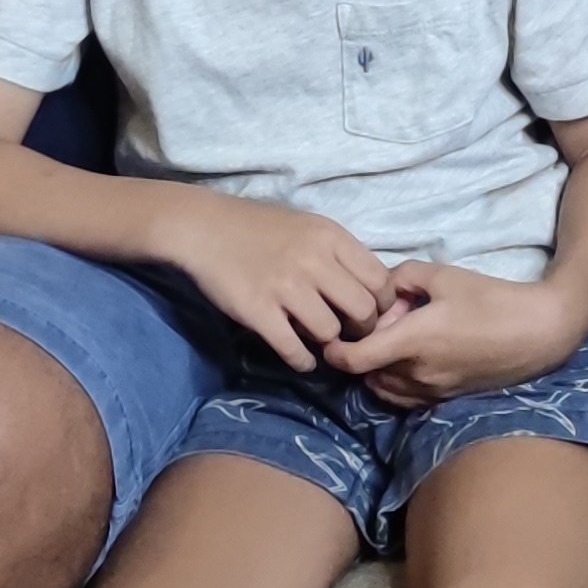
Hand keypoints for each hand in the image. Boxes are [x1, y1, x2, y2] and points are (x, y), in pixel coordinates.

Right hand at [163, 193, 397, 370]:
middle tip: (350, 334)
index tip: (372, 312)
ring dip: (328, 344)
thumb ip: (340, 254)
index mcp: (330, 237)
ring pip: (329, 332)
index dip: (383, 303)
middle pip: (362, 310)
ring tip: (320, 342)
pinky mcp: (258, 311)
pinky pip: (293, 349)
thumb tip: (371, 290)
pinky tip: (301, 359)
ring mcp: (285, 287)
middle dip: (362, 329)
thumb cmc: (260, 227)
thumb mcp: (310, 227)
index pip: (380, 279)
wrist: (204, 228)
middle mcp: (313, 261)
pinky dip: (302, 360)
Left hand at [321, 261, 587, 403]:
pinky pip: (404, 397)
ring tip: (394, 341)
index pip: (353, 359)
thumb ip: (404, 275)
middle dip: (361, 351)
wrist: (539, 332)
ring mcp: (432, 390)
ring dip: (377, 368)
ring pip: (383, 388)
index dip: (333, 350)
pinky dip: (394, 382)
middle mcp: (416, 373)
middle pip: (365, 373)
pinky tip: (409, 358)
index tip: (331, 334)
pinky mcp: (445, 397)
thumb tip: (383, 287)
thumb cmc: (492, 299)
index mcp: (412, 341)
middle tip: (376, 324)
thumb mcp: (444, 275)